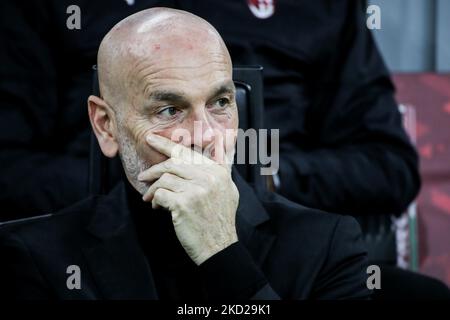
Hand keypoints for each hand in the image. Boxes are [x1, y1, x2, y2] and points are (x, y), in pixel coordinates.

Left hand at [137, 134, 238, 264]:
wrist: (218, 246)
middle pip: (172, 164)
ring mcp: (196, 190)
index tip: (150, 138)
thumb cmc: (220, 219)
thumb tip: (225, 140)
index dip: (166, 144)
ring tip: (150, 198)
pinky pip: (160, 194)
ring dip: (153, 189)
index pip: (187, 153)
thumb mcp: (229, 189)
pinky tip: (158, 208)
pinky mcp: (183, 204)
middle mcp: (209, 177)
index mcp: (218, 172)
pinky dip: (155, 201)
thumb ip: (223, 166)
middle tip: (142, 176)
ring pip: (164, 179)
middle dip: (154, 170)